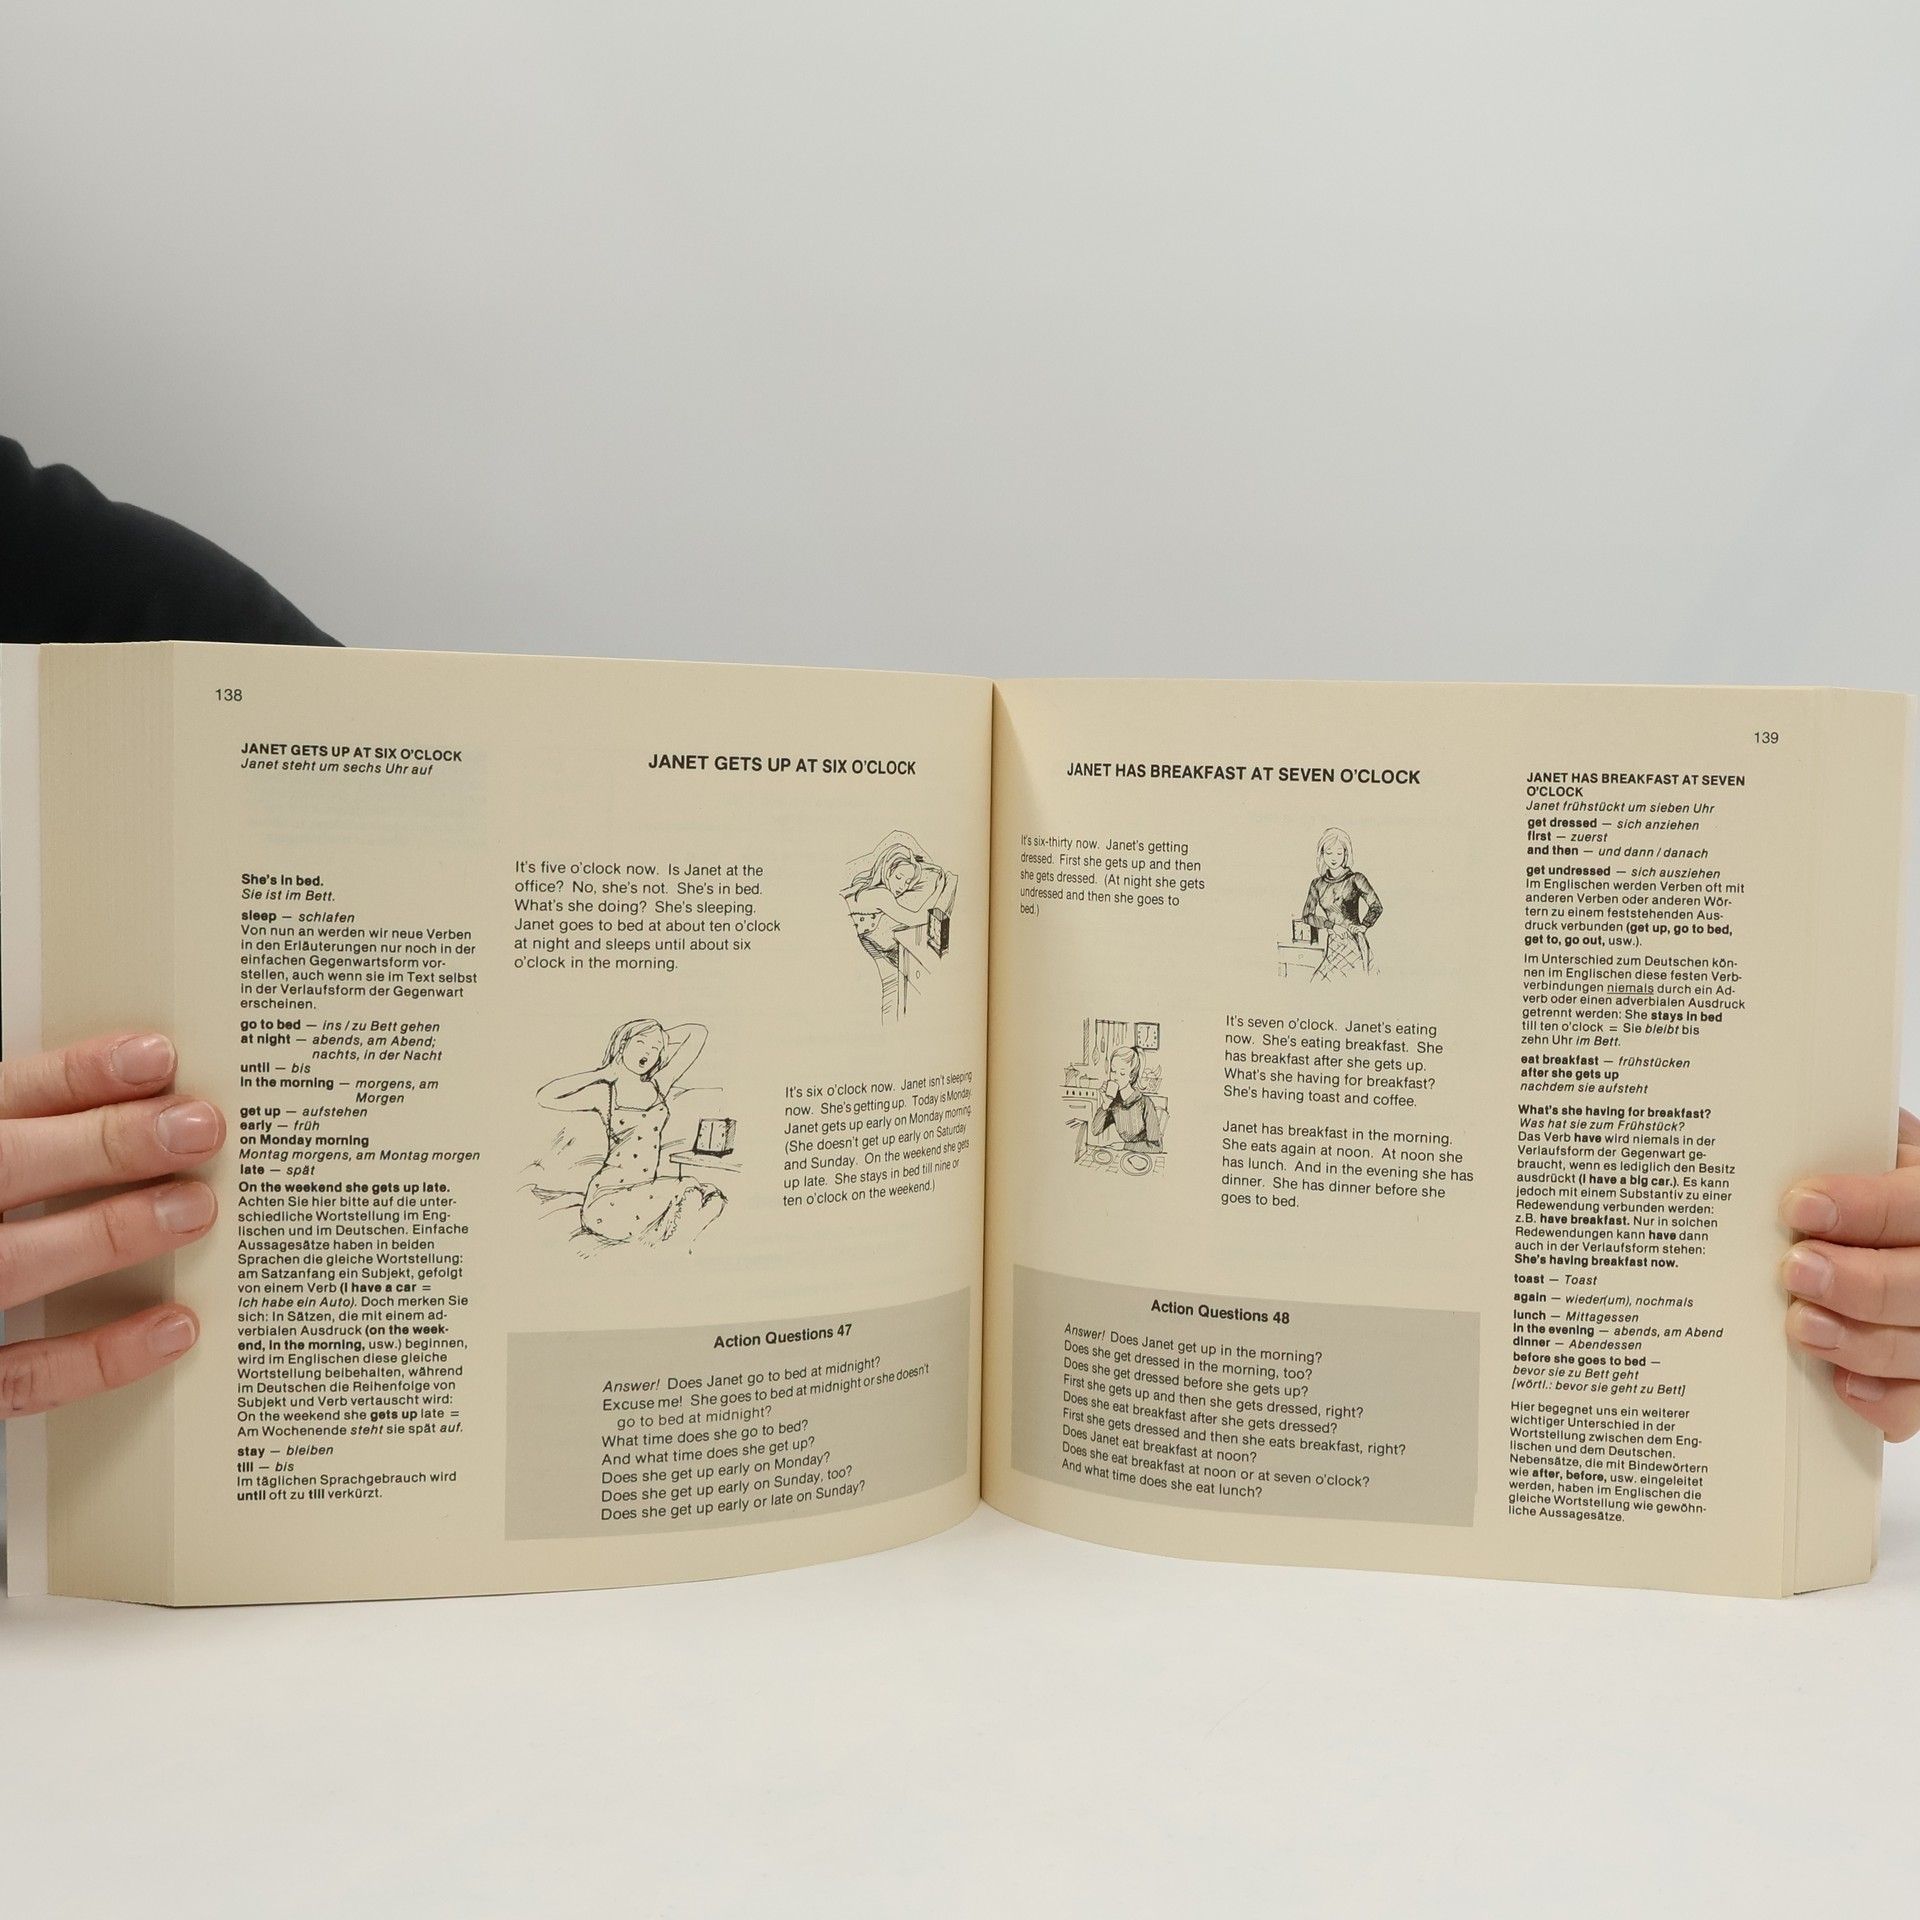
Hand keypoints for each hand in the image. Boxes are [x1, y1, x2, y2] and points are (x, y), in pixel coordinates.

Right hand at [0, 1033, 222, 1417]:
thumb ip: (27, 1133)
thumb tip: (145, 1109)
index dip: (76, 1076)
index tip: (157, 1059)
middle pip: (6, 1167)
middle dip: (104, 1144)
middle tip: (197, 1128)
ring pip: (11, 1265)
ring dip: (107, 1234)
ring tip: (194, 1208)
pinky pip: (21, 1374)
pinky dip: (98, 1355)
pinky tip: (175, 1326)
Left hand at [1782, 1109, 1919, 1440]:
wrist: (1900, 1235)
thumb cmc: (1883, 1188)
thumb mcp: (1879, 1154)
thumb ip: (1846, 1143)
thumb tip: (1780, 1117)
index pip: (1918, 1205)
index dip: (1864, 1208)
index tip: (1800, 1207)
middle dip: (1859, 1281)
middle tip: (1795, 1269)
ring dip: (1859, 1341)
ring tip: (1800, 1325)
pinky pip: (1914, 1403)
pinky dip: (1882, 1400)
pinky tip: (1841, 1386)